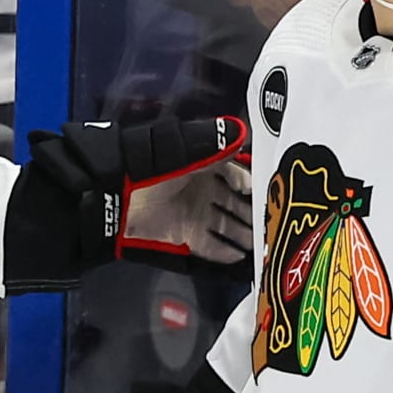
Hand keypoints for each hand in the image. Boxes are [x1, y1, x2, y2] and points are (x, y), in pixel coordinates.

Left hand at [7, 116, 251, 286]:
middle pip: (235, 201)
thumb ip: (215, 143)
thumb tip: (244, 134)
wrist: (114, 196)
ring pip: (227, 225)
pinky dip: (225, 252)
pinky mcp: (184, 236)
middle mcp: (201, 189)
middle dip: (254, 210)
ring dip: (245, 233)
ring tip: (267, 242)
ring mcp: (193, 214)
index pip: (236, 171)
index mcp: (202, 165)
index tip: (269, 188)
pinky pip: (210, 246)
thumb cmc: (150, 168)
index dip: (252, 180)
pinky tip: (244, 258)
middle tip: (278, 219)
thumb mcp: (183, 150)